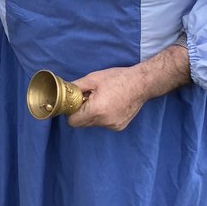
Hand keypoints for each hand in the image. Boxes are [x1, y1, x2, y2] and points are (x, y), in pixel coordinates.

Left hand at [67, 45, 189, 132]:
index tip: (75, 103)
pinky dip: (102, 116)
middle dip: (81, 113)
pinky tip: (110, 104)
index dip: (71, 112)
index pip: (73, 121)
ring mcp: (113, 125)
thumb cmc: (118, 78)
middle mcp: (105, 121)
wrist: (142, 83)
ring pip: (93, 124)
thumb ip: (75, 87)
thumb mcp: (93, 78)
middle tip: (88, 99)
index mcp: (97, 110)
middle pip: (82, 124)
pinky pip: (103, 124)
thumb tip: (63, 91)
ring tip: (101, 100)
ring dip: (92, 114)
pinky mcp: (119, 126)